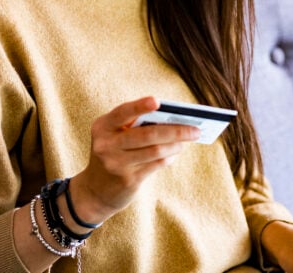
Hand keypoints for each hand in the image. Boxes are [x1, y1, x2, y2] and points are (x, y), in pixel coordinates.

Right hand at [68, 96, 200, 224]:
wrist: (95, 191)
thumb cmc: (113, 153)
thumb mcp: (114, 137)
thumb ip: (134, 126)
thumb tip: (172, 120)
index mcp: (103, 126)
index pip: (123, 112)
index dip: (139, 106)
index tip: (157, 101)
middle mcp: (106, 144)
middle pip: (147, 134)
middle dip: (176, 130)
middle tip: (196, 129)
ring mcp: (116, 164)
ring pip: (155, 150)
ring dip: (176, 145)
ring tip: (186, 141)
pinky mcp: (128, 180)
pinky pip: (156, 164)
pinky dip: (168, 157)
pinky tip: (174, 153)